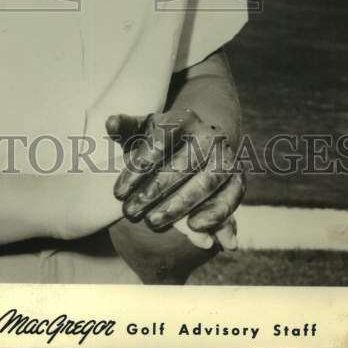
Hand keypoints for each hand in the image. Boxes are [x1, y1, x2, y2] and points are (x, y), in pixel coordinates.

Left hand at [106, 109, 244, 249]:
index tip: (117, 193)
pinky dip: (216, 213)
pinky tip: (194, 228)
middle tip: (130, 212)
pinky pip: (232, 196)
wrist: (199, 140)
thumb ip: (126, 127)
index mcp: (182, 119)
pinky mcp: (237, 176)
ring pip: (206, 183)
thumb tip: (110, 123)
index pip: (158, 143)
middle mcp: (208, 135)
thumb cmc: (161, 138)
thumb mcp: (143, 128)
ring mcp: (225, 156)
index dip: (137, 170)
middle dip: (153, 192)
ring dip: (179, 206)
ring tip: (153, 221)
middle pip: (181, 165)